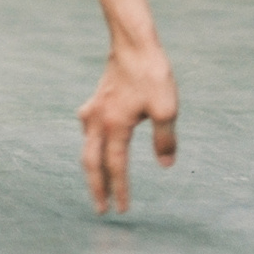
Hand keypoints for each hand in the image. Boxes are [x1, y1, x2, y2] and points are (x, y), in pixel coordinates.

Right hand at [77, 42, 178, 213]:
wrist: (134, 43)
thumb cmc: (152, 74)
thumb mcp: (167, 109)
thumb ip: (165, 140)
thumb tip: (165, 165)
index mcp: (115, 126)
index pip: (115, 166)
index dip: (119, 189)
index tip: (122, 210)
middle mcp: (98, 120)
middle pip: (92, 162)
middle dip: (96, 187)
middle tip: (100, 209)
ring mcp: (94, 108)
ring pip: (87, 145)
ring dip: (92, 166)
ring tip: (98, 181)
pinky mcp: (96, 99)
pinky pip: (88, 129)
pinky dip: (90, 143)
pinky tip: (95, 141)